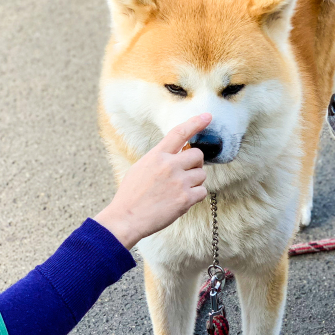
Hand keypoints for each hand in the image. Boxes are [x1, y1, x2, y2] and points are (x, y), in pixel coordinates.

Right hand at [94, 113, 210, 248]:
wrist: (127, 218)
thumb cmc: (132, 195)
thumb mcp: (141, 167)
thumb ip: (160, 158)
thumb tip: (178, 154)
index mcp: (157, 155)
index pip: (179, 133)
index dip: (195, 123)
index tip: (207, 117)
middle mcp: (169, 165)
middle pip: (198, 155)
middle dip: (195, 164)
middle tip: (186, 173)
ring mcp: (179, 182)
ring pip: (202, 174)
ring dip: (195, 181)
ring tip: (179, 190)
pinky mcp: (185, 199)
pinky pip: (202, 191)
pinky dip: (196, 196)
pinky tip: (182, 200)